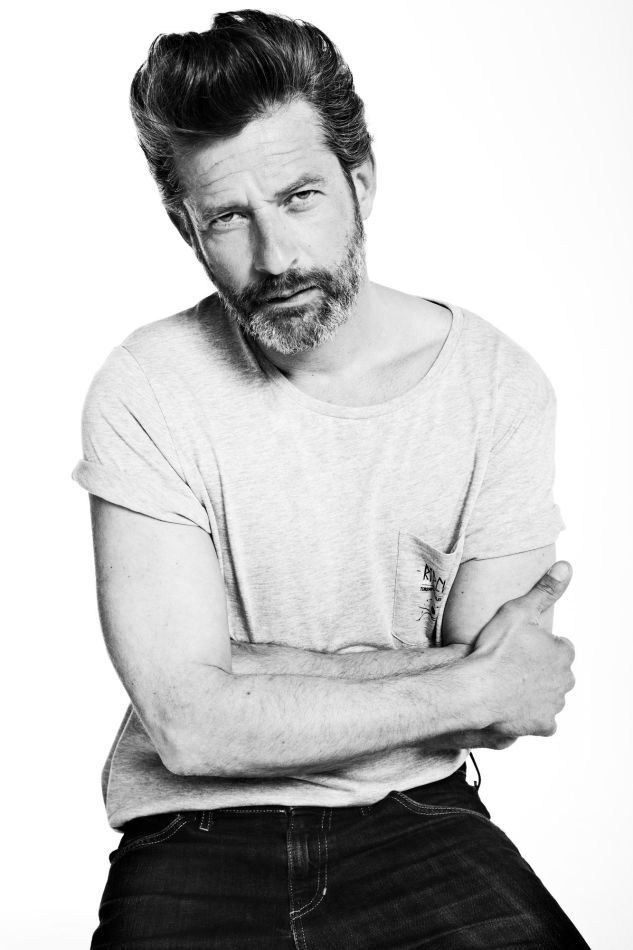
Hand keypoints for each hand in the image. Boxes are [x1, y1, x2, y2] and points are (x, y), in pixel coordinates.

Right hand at [469, 561, 575, 738]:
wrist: (477, 690)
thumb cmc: (495, 651)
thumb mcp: (518, 610)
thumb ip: (545, 590)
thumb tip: (566, 568)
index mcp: (563, 653)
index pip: (559, 646)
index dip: (537, 645)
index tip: (518, 647)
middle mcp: (565, 680)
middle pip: (555, 672)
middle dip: (539, 669)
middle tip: (511, 664)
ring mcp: (555, 704)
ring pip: (549, 695)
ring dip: (535, 690)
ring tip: (508, 683)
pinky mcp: (544, 725)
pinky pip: (542, 720)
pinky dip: (530, 715)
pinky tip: (513, 705)